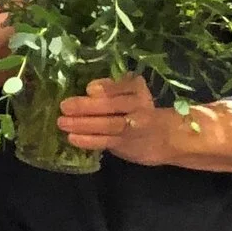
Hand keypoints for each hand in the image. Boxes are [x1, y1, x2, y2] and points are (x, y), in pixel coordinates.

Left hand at [56, 73, 178, 164]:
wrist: (168, 138)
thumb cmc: (139, 110)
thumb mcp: (130, 93)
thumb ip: (112, 88)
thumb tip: (91, 89)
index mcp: (137, 89)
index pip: (123, 86)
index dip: (106, 88)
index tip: (89, 89)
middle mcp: (138, 107)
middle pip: (111, 106)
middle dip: (86, 106)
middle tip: (64, 106)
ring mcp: (133, 127)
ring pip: (108, 125)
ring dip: (83, 124)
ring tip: (63, 123)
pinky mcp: (126, 144)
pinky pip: (106, 142)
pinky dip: (88, 141)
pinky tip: (72, 138)